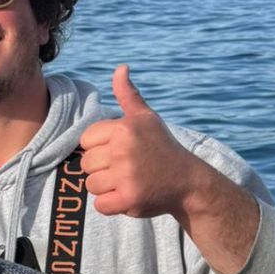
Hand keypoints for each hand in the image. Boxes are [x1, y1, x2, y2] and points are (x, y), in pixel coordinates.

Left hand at [80, 64, 198, 219]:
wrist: (188, 182)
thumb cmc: (162, 148)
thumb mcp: (147, 118)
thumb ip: (128, 95)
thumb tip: (120, 67)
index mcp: (124, 128)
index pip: (86, 141)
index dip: (99, 148)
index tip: (120, 151)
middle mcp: (124, 150)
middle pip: (86, 164)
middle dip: (102, 169)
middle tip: (127, 169)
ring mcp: (127, 176)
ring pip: (91, 185)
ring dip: (106, 188)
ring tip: (129, 181)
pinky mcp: (130, 199)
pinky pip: (100, 205)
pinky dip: (112, 205)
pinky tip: (129, 196)